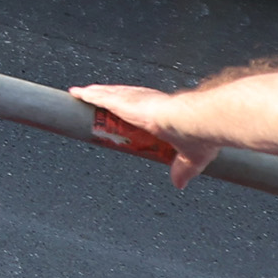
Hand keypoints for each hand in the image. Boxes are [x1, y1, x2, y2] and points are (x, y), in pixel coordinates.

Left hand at [71, 84, 218, 185]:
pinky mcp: (124, 103)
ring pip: (109, 95)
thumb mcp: (191, 157)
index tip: (124, 110)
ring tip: (82, 94)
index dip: (131, 107)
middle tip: (95, 98)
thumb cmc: (199, 135)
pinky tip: (78, 94)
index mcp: (163, 114)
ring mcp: (135, 101)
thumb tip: (179, 183)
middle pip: (122, 98)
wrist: (195, 122)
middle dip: (109, 97)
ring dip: (95, 95)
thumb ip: (182, 169)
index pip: (143, 108)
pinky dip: (89, 95)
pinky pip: (101, 98)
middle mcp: (148, 103)